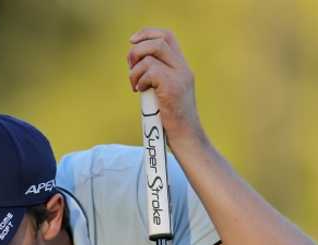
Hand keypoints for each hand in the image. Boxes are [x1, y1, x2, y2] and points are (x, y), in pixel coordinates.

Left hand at [127, 27, 204, 147]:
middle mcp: (183, 68)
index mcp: (182, 67)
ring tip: (135, 86)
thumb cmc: (172, 120)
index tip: (132, 42)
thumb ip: (156, 76)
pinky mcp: (172, 87)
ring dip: (135, 71)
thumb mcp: (165, 92)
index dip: (147, 33)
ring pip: (149, 57)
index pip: (166, 36)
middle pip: (157, 41)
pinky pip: (150, 71)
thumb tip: (134, 64)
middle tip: (130, 67)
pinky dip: (140, 80)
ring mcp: (179, 77)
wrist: (186, 138)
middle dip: (137, 51)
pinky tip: (140, 92)